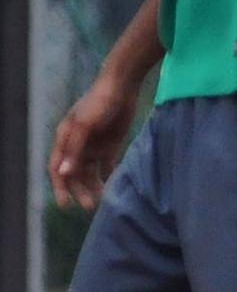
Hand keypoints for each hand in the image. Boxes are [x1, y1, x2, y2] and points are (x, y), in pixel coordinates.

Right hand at [49, 80, 138, 209]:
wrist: (122, 85)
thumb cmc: (99, 102)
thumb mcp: (85, 126)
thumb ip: (74, 149)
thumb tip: (63, 173)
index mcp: (65, 140)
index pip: (58, 169)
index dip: (60, 187)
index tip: (67, 205)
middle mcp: (77, 145)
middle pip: (75, 174)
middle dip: (80, 190)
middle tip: (91, 206)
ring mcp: (94, 145)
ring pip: (90, 172)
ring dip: (94, 186)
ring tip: (103, 199)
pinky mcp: (111, 144)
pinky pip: (107, 165)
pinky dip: (109, 176)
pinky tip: (114, 187)